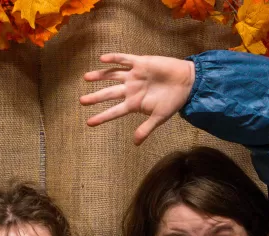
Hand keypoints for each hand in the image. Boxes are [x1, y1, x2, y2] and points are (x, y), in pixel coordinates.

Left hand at [81, 53, 195, 144]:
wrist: (187, 82)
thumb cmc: (173, 101)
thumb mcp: (159, 117)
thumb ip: (146, 129)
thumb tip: (136, 144)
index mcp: (134, 103)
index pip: (114, 111)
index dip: (102, 117)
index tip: (89, 123)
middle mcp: (131, 89)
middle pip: (109, 93)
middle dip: (96, 97)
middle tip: (81, 101)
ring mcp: (134, 75)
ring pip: (113, 75)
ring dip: (100, 76)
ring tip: (86, 78)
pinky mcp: (141, 63)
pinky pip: (125, 59)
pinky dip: (114, 59)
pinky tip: (103, 59)